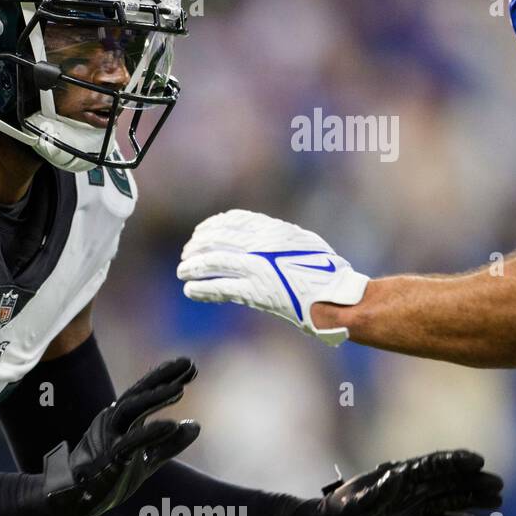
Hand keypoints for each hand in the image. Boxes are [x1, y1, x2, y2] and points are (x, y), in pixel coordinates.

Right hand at [35, 358, 200, 515]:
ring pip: (130, 410)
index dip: (166, 378)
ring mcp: (109, 439)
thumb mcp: (148, 458)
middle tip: (188, 362)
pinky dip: (150, 432)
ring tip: (180, 388)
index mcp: (121, 419)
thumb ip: (170, 442)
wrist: (79, 499)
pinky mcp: (110, 459)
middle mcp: (113, 422)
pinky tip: (171, 424)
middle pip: (138, 393)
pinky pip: (130, 442)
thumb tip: (196, 425)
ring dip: (154, 398)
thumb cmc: (111, 475)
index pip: (145, 392)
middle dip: (162, 377)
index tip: (191, 366)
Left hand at [176, 209, 368, 345]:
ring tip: (181, 272)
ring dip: (192, 267)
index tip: (201, 232)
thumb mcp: (302, 241)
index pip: (232, 220)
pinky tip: (190, 290)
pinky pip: (219, 288)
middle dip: (196, 246)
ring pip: (212, 262)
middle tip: (187, 254)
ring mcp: (256, 268)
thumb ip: (277, 236)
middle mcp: (260, 245)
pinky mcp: (253, 291)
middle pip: (216, 239)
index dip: (211, 226)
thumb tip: (258, 233)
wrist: (334, 295)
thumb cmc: (324, 271)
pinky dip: (201, 288)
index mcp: (272, 230)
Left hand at [288, 450, 502, 515]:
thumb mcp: (353, 507)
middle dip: (472, 481)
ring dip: (471, 500)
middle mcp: (406, 490)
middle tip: (498, 484)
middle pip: (446, 482)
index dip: (454, 462)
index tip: (477, 460)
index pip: (430, 466)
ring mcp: (410, 508)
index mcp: (394, 479)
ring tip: (497, 501)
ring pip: (447, 501)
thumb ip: (375, 494)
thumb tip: (396, 476)